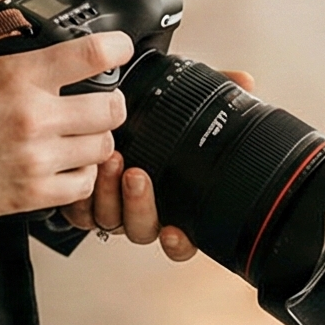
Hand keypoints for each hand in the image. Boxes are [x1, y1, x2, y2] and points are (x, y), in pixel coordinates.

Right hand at [0, 0, 134, 229]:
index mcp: (16, 76)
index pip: (91, 55)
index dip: (117, 46)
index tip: (119, 46)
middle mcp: (32, 118)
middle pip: (112, 108)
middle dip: (111, 97)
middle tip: (99, 94)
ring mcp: (35, 160)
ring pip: (103, 147)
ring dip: (96, 135)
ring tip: (79, 128)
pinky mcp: (31, 194)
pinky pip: (84, 185)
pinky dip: (82, 172)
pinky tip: (65, 160)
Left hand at [59, 69, 255, 260]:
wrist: (96, 105)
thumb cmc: (142, 113)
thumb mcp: (179, 101)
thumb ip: (213, 92)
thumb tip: (245, 81)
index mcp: (168, 200)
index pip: (181, 237)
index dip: (180, 242)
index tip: (175, 232)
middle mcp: (139, 208)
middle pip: (143, 229)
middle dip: (140, 205)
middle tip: (137, 175)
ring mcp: (109, 206)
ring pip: (110, 219)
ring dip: (111, 194)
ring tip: (112, 160)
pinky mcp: (79, 199)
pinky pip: (80, 212)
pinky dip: (82, 197)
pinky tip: (88, 172)